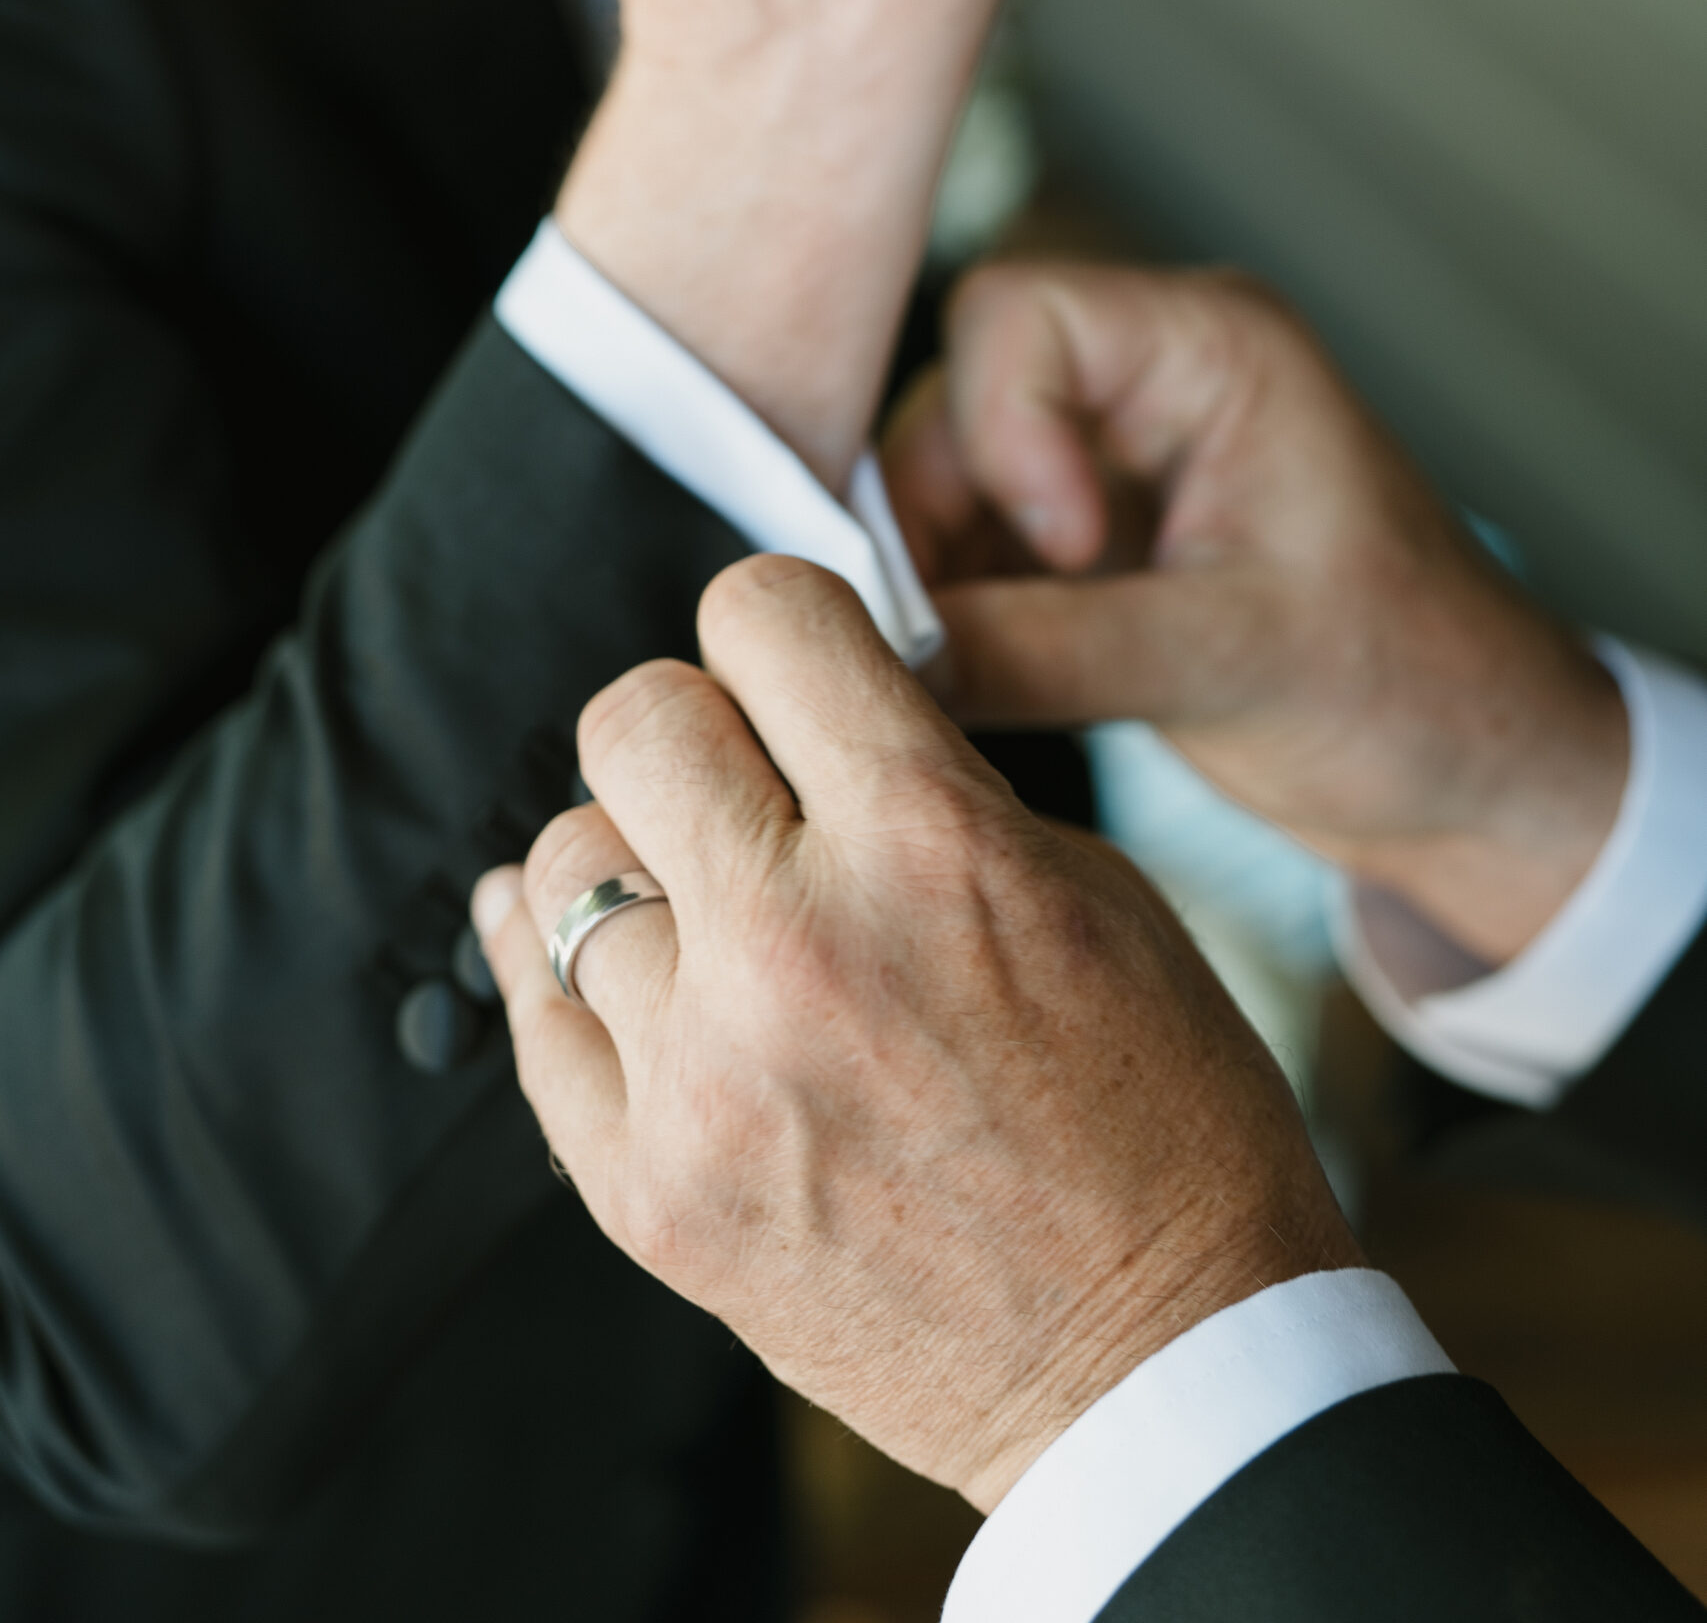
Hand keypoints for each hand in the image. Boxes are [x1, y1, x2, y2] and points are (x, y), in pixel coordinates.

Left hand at [472, 557, 1358, 1513]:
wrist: (1163, 1369)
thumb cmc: (1161, 1115)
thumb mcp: (1090, 890)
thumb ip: (925, 782)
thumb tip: (794, 716)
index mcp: (929, 841)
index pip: (759, 613)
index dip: (783, 628)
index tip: (799, 672)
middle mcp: (794, 943)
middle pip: (633, 717)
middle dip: (700, 728)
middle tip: (752, 786)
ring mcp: (702, 1080)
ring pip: (562, 861)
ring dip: (638, 862)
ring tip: (713, 910)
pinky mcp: (646, 1196)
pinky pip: (531, 1018)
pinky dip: (568, 970)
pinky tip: (621, 962)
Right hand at [885, 262, 1629, 966]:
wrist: (1474, 773)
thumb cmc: (1413, 686)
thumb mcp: (1227, 663)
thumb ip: (1046, 650)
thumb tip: (888, 661)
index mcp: (1212, 348)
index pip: (1018, 316)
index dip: (1000, 429)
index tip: (1066, 551)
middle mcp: (1147, 378)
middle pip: (958, 397)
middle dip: (936, 518)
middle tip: (949, 637)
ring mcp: (1108, 458)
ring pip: (942, 477)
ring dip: (930, 576)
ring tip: (965, 674)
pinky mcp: (1082, 537)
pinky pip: (964, 546)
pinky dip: (949, 611)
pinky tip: (977, 678)